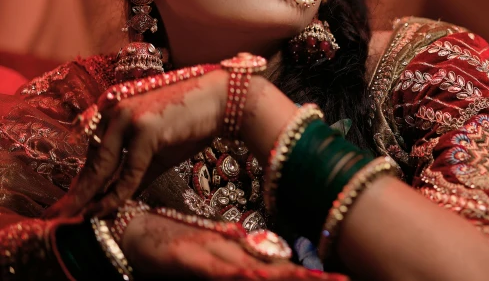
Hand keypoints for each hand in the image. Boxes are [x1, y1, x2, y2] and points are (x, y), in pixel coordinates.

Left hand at [47, 69, 228, 217]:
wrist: (224, 101)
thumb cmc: (195, 121)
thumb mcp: (160, 148)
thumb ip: (137, 170)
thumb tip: (120, 197)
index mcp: (115, 106)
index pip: (94, 148)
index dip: (83, 177)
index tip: (73, 200)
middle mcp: (115, 107)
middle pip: (92, 157)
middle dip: (78, 190)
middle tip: (60, 214)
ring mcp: (128, 117)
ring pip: (103, 165)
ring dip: (88, 195)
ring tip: (75, 217)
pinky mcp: (145, 129)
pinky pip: (128, 170)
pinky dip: (116, 194)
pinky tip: (105, 210)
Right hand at [121, 211, 346, 280]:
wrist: (131, 228)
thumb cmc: (172, 242)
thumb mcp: (211, 253)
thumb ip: (238, 255)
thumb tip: (270, 260)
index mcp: (240, 251)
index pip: (282, 265)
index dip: (309, 275)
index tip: (339, 278)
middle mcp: (233, 251)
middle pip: (278, 268)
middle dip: (309, 278)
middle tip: (343, 280)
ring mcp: (213, 253)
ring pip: (256, 269)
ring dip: (286, 276)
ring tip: (315, 279)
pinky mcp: (190, 258)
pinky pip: (219, 269)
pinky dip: (239, 273)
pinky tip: (256, 277)